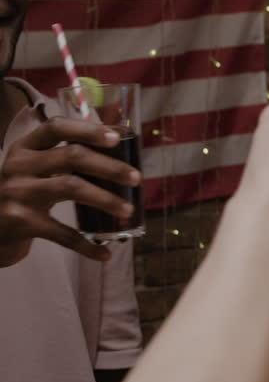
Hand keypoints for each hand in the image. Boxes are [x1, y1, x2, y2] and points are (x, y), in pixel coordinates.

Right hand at [0, 118, 141, 266]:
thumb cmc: (20, 194)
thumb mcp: (31, 169)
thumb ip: (61, 160)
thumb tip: (119, 161)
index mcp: (24, 148)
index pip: (56, 128)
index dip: (88, 130)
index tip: (116, 138)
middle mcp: (19, 166)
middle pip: (71, 156)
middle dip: (109, 166)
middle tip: (136, 178)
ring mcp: (19, 193)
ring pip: (71, 187)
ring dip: (105, 199)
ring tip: (128, 210)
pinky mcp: (22, 222)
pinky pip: (62, 233)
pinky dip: (86, 245)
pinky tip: (104, 253)